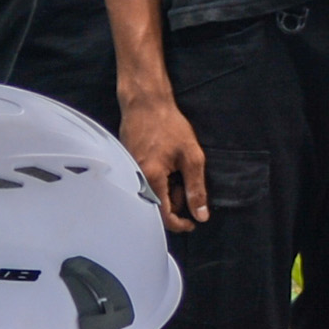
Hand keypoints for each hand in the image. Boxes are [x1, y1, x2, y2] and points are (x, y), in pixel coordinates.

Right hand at [118, 89, 209, 231]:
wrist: (145, 103)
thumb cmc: (170, 126)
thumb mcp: (192, 157)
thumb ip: (196, 188)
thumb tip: (201, 215)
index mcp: (151, 180)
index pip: (164, 217)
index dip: (181, 224)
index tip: (193, 222)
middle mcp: (135, 181)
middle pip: (156, 209)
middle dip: (174, 203)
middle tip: (185, 183)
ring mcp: (129, 174)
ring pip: (150, 197)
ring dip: (166, 192)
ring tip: (176, 170)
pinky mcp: (127, 167)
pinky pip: (143, 185)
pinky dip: (157, 183)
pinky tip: (164, 166)